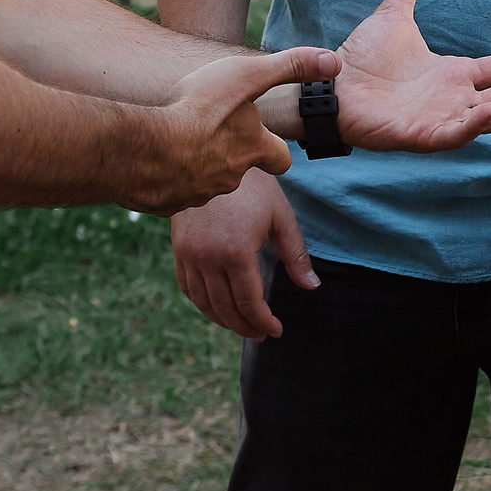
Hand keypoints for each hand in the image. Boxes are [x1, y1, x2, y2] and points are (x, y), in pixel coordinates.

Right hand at [126, 46, 336, 215]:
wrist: (146, 150)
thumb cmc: (200, 110)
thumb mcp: (248, 76)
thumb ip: (290, 67)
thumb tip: (335, 63)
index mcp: (254, 149)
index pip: (280, 158)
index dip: (275, 148)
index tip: (267, 140)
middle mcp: (231, 177)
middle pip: (239, 168)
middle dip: (232, 154)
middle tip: (215, 135)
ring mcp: (198, 193)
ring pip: (204, 179)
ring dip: (198, 163)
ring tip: (181, 142)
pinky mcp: (168, 201)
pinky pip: (172, 189)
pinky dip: (169, 176)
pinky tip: (155, 158)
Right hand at [172, 167, 309, 339]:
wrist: (211, 156)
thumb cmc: (254, 185)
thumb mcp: (281, 217)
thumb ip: (295, 255)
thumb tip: (311, 287)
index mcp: (236, 253)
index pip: (249, 302)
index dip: (264, 321)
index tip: (276, 330)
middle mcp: (207, 258)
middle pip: (225, 308)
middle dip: (245, 326)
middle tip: (261, 333)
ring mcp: (189, 254)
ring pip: (204, 302)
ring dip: (223, 319)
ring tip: (242, 324)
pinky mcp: (178, 248)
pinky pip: (187, 286)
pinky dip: (202, 302)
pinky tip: (217, 305)